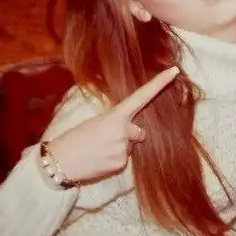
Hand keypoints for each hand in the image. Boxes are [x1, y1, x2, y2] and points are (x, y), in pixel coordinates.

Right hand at [49, 66, 178, 181]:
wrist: (59, 161)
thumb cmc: (75, 138)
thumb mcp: (95, 121)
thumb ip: (116, 121)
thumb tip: (132, 127)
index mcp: (115, 115)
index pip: (142, 96)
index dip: (159, 83)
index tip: (175, 71)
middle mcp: (123, 131)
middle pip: (140, 132)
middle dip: (129, 134)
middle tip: (106, 137)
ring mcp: (123, 149)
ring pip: (131, 147)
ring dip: (120, 147)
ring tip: (100, 149)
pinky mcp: (120, 164)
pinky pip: (124, 159)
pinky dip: (115, 159)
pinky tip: (100, 159)